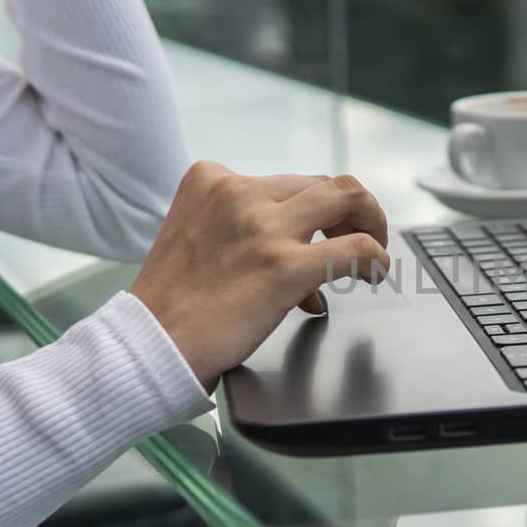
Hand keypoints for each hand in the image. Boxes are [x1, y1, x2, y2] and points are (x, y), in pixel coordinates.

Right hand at [130, 162, 391, 392]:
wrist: (149, 345)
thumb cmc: (172, 306)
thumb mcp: (196, 239)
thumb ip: (245, 235)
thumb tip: (306, 265)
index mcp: (211, 181)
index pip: (286, 182)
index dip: (308, 214)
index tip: (312, 241)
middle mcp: (238, 194)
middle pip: (323, 183)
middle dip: (349, 212)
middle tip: (356, 240)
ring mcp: (263, 228)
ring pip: (348, 198)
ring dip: (371, 223)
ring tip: (372, 254)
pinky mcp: (284, 265)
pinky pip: (357, 247)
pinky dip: (377, 259)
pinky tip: (375, 275)